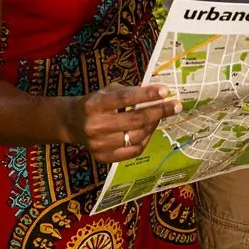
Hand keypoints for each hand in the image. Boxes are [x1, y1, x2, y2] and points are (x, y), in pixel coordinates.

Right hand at [64, 83, 181, 163]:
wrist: (72, 123)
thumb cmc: (95, 103)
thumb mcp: (106, 91)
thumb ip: (128, 92)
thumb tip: (158, 94)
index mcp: (94, 104)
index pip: (124, 98)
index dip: (146, 94)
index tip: (166, 90)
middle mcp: (95, 125)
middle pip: (134, 120)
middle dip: (159, 111)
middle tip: (176, 105)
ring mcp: (98, 144)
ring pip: (136, 136)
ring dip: (153, 125)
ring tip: (160, 116)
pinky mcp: (103, 157)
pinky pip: (133, 151)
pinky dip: (146, 139)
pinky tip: (150, 129)